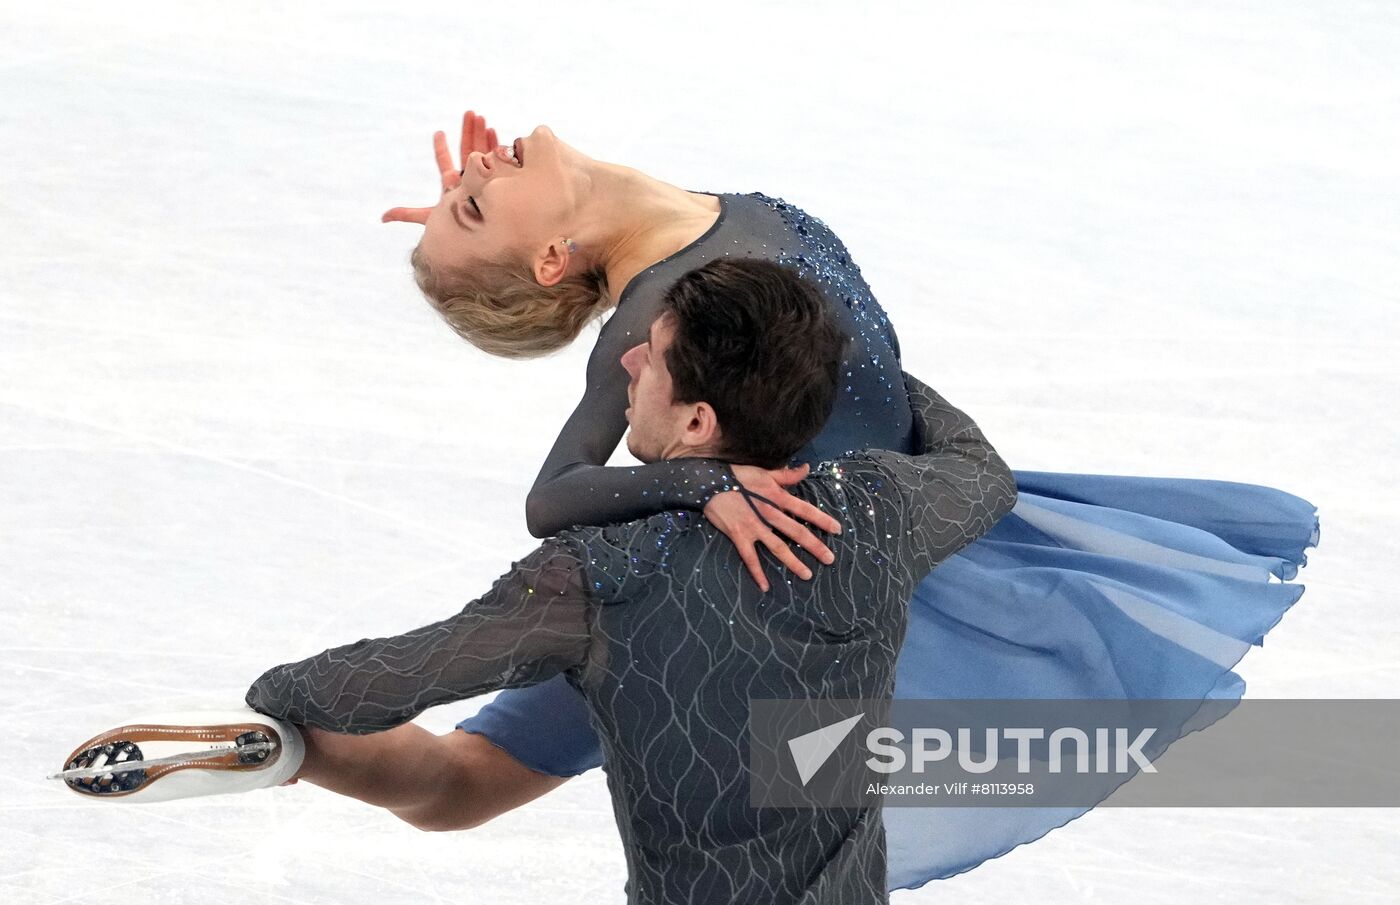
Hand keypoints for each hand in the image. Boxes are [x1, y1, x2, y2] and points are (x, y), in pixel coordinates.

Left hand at [381, 110, 499, 223]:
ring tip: (480, 116)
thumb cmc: (456, 227)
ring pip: (481, 150)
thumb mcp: (429, 217)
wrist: (480, 234)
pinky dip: (494, 144)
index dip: (440, 148)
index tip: (438, 133)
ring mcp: (483, 176)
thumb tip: (382, 217)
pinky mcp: (497, 179)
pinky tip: (493, 131)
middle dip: (468, 130)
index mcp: (451, 183)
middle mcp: (468, 177)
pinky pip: (496, 158)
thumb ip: (407, 214)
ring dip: (480, 133)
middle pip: (466, 149)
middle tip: (469, 113)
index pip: (444, 162)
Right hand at [702, 463, 842, 592]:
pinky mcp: (739, 536)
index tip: (837, 530)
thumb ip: (786, 475)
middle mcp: (769, 514)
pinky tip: (765, 587)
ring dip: (793, 562)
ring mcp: (754, 527)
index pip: (805, 509)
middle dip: (815, 546)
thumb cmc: (737, 476)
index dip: (822, 520)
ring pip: (778, 547)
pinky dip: (757, 573)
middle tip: (830, 559)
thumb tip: (806, 468)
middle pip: (797, 532)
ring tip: (807, 575)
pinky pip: (750, 558)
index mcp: (777, 497)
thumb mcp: (764, 472)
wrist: (709, 482)